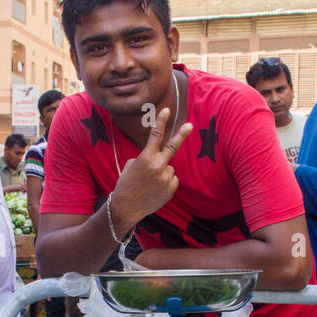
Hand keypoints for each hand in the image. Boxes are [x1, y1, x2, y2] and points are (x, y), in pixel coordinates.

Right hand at [110, 107, 193, 232]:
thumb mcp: (132, 166)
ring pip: (170, 168)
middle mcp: (157, 166)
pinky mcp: (170, 189)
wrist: (126, 207)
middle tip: (190, 125)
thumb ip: (147, 158)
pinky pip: (172, 180)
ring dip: (162, 172)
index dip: (162, 121)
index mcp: (146, 157)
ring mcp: (165, 178)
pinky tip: (155, 190)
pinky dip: (166, 183)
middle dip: (182, 134)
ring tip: (150, 183)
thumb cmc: (126, 184)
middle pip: (173, 146)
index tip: (167, 110)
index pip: (155, 135)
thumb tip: (161, 158)